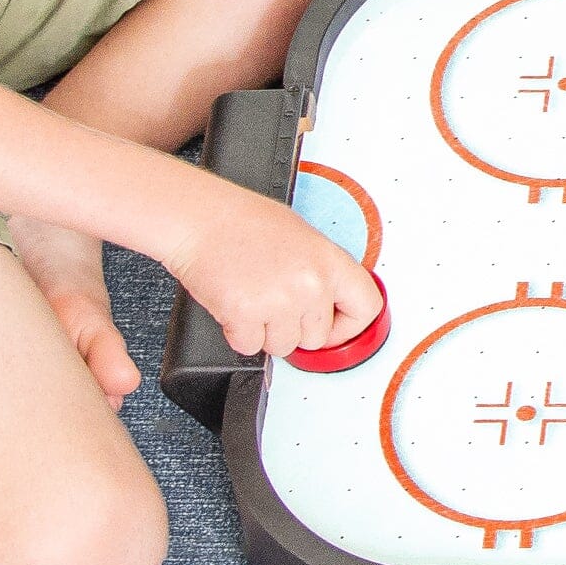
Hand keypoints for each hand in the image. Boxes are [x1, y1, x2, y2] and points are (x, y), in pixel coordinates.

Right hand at [168, 181, 382, 359]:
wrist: (198, 217)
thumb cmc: (243, 221)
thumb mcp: (303, 237)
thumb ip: (322, 272)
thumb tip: (330, 302)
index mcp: (331, 261)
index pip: (367, 308)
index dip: (349, 324)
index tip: (334, 326)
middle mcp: (310, 284)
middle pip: (317, 337)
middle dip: (295, 327)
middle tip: (275, 300)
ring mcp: (279, 302)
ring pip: (283, 347)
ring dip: (266, 331)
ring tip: (253, 296)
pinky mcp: (245, 316)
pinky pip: (250, 347)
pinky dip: (239, 333)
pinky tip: (236, 303)